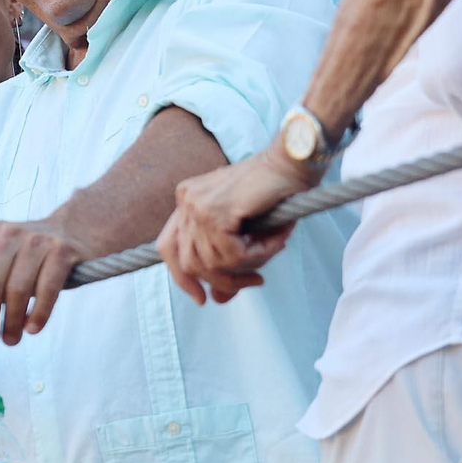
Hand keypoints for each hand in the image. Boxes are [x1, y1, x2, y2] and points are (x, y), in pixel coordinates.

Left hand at [0, 216, 97, 345]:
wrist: (71, 231)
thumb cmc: (20, 254)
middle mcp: (7, 232)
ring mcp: (37, 240)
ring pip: (18, 288)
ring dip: (13, 321)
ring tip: (11, 339)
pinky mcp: (62, 251)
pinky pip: (47, 288)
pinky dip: (39, 313)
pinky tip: (33, 328)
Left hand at [157, 147, 311, 305]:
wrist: (293, 161)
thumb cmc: (274, 192)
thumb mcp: (245, 233)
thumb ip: (227, 263)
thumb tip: (216, 301)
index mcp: (187, 201)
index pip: (168, 247)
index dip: (182, 278)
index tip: (203, 299)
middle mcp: (186, 200)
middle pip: (187, 261)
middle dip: (222, 280)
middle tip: (255, 281)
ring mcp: (197, 204)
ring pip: (212, 262)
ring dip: (249, 265)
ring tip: (273, 247)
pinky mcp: (215, 211)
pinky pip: (232, 254)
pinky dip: (259, 254)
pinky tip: (277, 240)